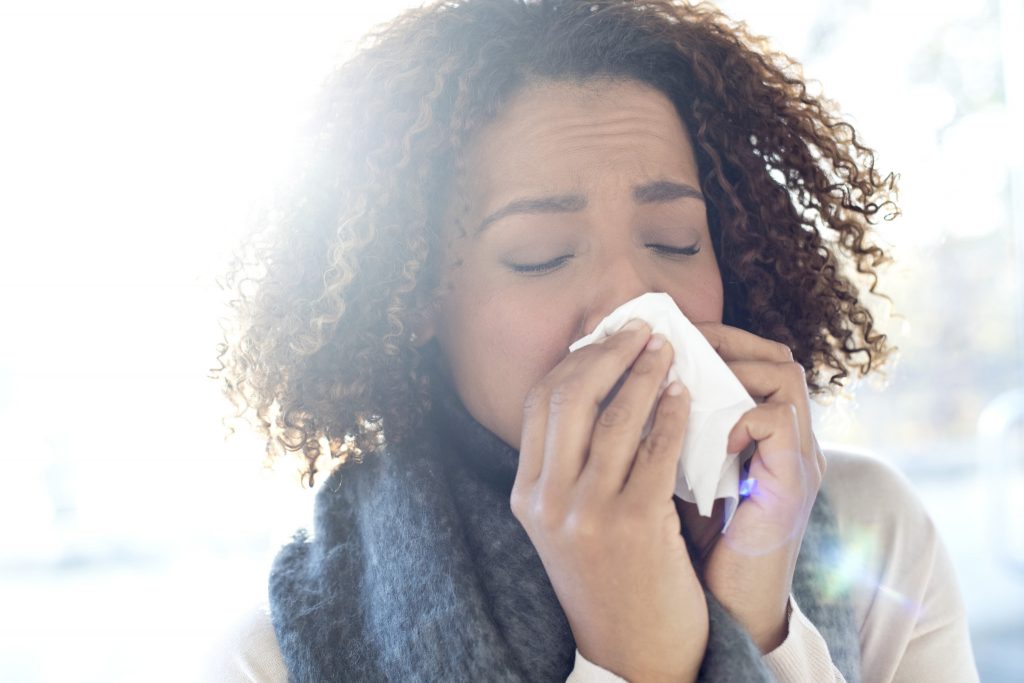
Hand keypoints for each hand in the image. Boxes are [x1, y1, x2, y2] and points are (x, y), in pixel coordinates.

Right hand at [511, 320, 707, 682]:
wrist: (634, 652)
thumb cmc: (609, 579)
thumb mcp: (568, 523)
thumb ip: (570, 466)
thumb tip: (597, 387)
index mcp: (525, 496)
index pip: (540, 404)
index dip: (575, 361)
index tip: (606, 337)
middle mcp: (547, 501)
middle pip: (569, 398)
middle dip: (608, 353)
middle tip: (640, 330)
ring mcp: (588, 513)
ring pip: (615, 416)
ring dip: (645, 372)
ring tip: (667, 350)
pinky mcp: (635, 525)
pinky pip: (656, 448)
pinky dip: (672, 413)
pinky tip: (685, 394)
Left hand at [682, 323, 825, 652]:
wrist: (727, 612)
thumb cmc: (692, 545)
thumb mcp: (675, 476)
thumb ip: (665, 434)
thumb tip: (615, 386)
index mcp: (763, 435)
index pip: (755, 356)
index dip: (711, 338)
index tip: (658, 336)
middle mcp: (791, 441)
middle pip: (777, 354)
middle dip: (720, 340)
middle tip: (667, 341)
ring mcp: (799, 461)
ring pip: (785, 374)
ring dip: (728, 368)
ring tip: (679, 376)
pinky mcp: (795, 487)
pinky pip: (778, 419)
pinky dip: (736, 415)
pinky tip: (700, 433)